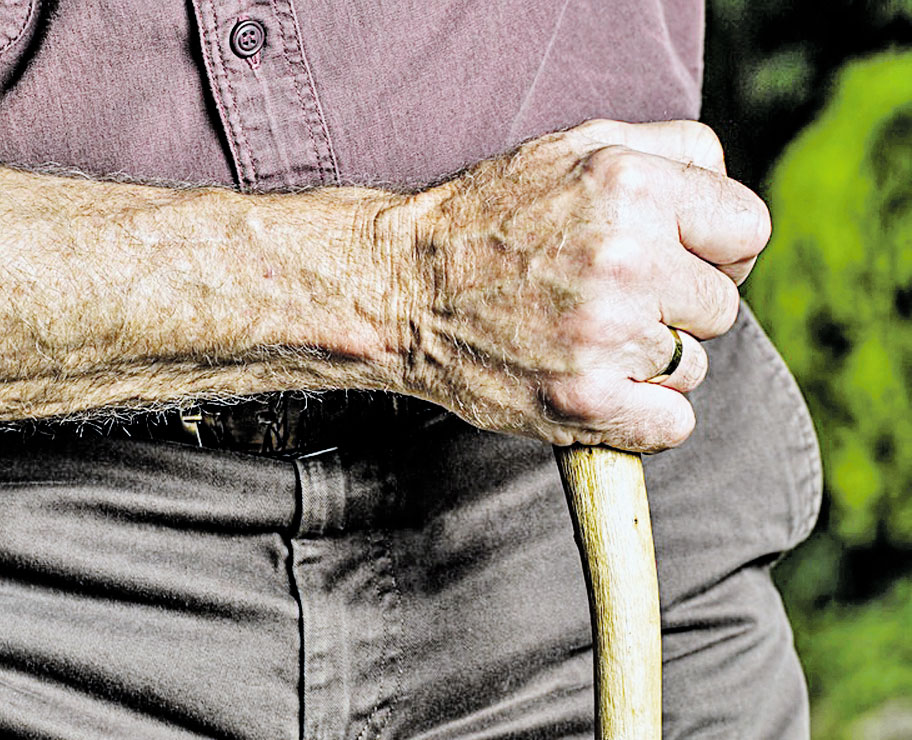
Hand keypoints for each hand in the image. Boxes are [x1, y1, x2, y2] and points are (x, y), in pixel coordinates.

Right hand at [394, 119, 770, 451]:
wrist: (401, 286)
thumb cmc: (488, 217)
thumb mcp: (575, 146)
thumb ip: (671, 151)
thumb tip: (730, 194)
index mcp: (631, 185)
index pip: (748, 231)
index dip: (718, 250)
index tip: (677, 263)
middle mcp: (625, 258)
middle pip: (722, 306)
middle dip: (675, 306)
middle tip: (612, 300)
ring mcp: (604, 335)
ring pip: (692, 366)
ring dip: (650, 361)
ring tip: (585, 337)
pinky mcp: (582, 401)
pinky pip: (672, 425)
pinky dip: (641, 416)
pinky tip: (596, 384)